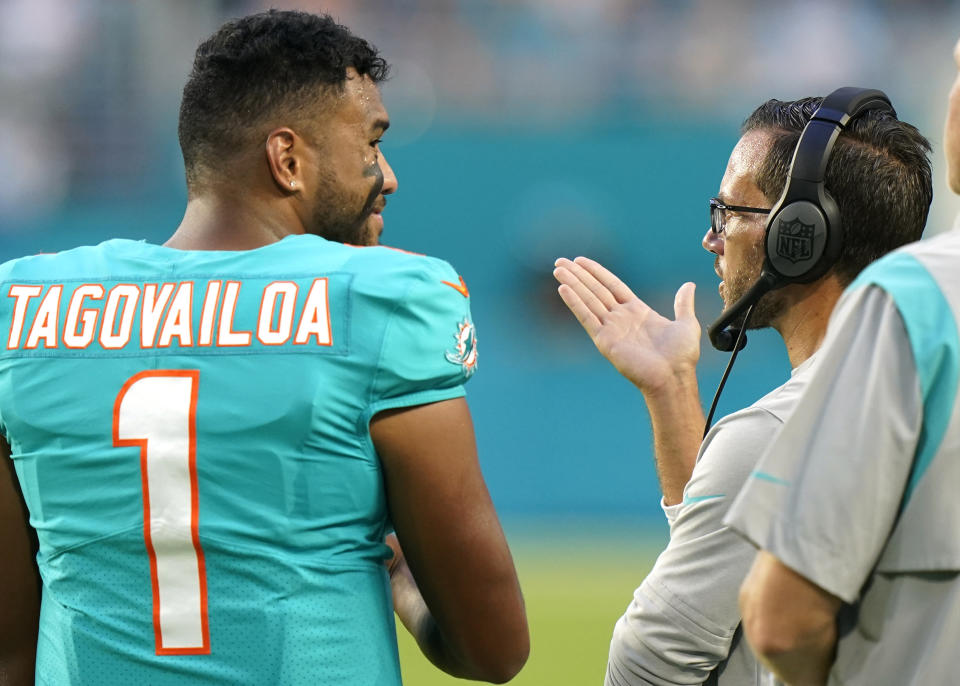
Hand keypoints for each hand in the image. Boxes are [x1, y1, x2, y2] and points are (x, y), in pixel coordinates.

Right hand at [553, 256, 699, 394]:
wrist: (673, 377)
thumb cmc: (681, 356)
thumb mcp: (686, 323)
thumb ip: (682, 303)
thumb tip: (689, 285)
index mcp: (637, 311)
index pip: (612, 285)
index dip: (597, 272)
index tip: (581, 261)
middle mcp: (620, 318)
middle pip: (595, 290)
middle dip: (578, 275)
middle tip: (561, 261)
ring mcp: (611, 329)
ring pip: (588, 300)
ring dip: (572, 283)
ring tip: (558, 269)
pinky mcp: (605, 340)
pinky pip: (587, 317)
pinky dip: (575, 303)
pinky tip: (564, 289)